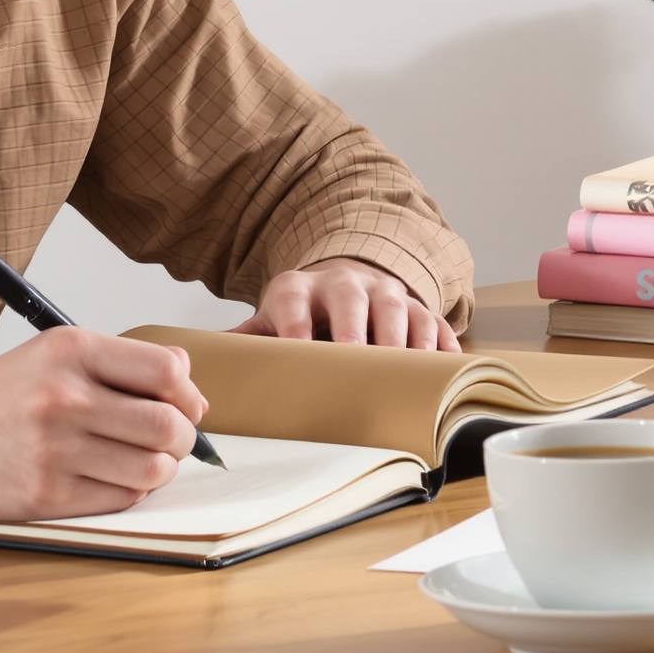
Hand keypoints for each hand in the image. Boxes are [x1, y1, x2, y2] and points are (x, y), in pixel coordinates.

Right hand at [0, 328, 206, 520]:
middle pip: (167, 425)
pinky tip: (108, 479)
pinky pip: (120, 499)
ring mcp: (55, 449)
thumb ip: (119, 363)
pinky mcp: (47, 494)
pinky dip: (127, 492)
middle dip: (183, 439)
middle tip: (172, 441)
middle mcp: (64, 396)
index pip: (166, 369)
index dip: (188, 393)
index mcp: (70, 351)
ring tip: (142, 462)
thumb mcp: (52, 355)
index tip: (187, 405)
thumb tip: (189, 387)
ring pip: (152, 469)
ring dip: (159, 470)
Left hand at [233, 258, 460, 352]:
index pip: (293, 300)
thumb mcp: (271, 317)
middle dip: (354, 327)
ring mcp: (387, 294)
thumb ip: (245, 339)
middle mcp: (346, 284)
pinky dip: (442, 345)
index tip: (296, 349)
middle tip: (357, 356)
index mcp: (300, 288)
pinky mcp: (420, 308)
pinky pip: (437, 322)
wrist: (345, 282)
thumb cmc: (305, 312)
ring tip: (405, 369)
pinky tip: (445, 367)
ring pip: (401, 310)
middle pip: (352, 300)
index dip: (294, 325)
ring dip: (404, 340)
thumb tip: (208, 362)